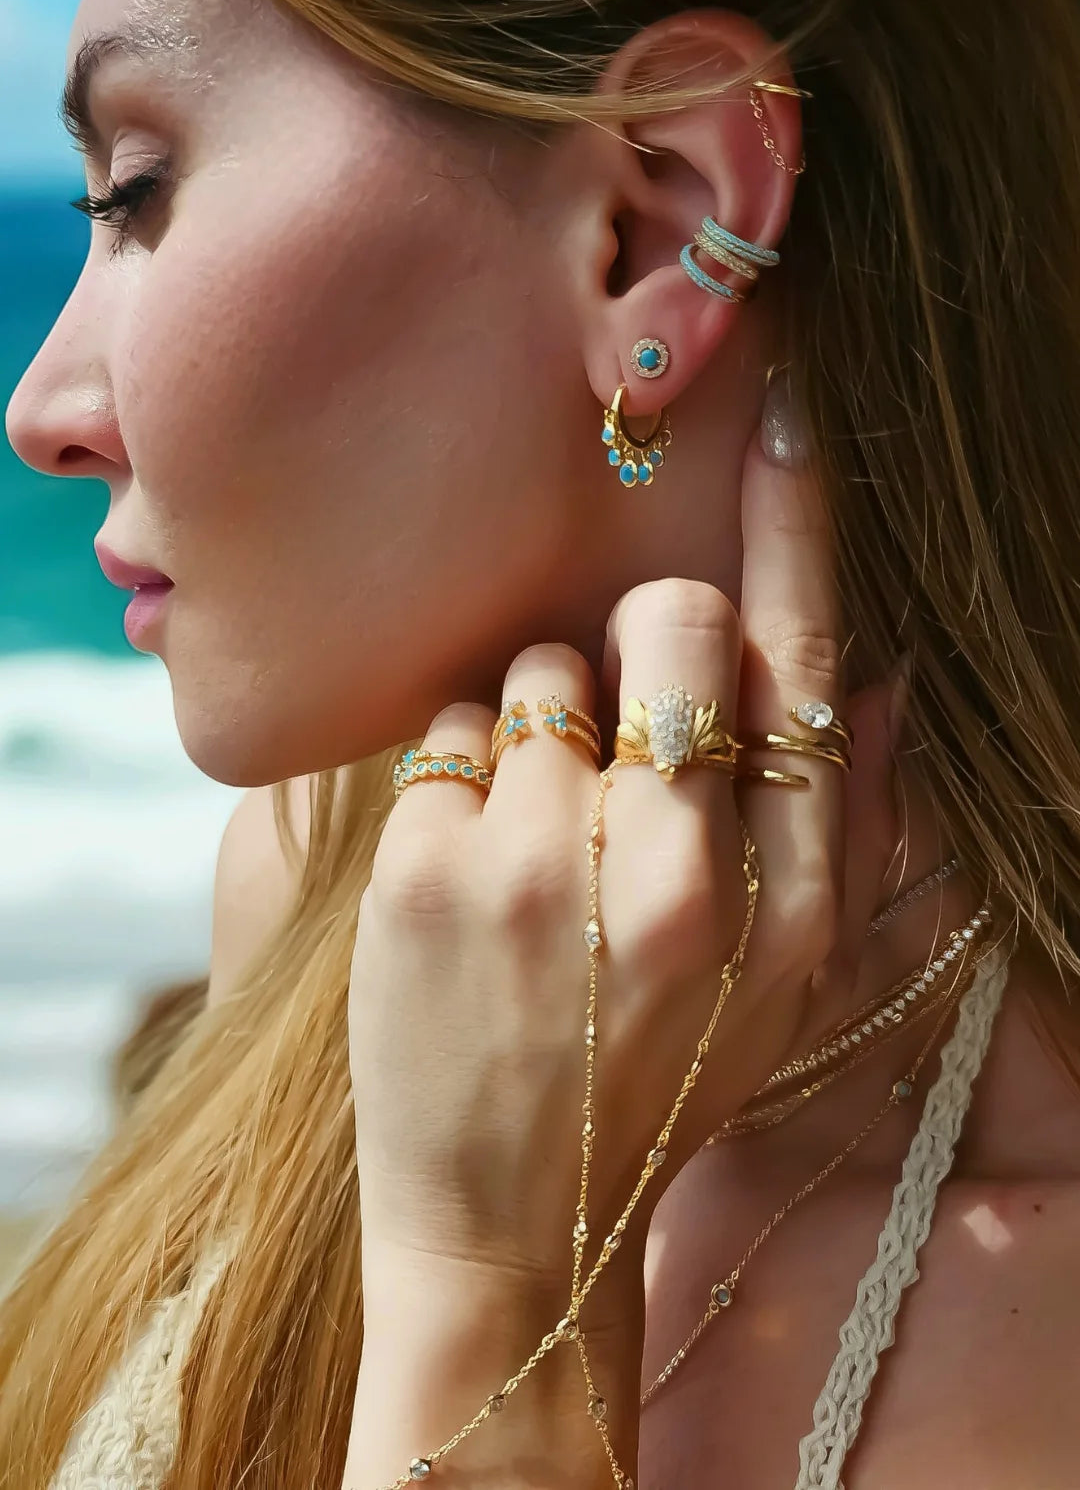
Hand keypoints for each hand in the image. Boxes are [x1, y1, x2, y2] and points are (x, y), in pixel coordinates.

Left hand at [344, 432, 897, 1486]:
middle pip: (664, 626)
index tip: (790, 417)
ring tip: (530, 851)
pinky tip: (465, 878)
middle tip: (611, 748)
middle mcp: (673, 874)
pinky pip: (446, 728)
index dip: (798, 530)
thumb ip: (838, 826)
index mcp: (782, 901)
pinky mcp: (421, 876)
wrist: (511, 1225)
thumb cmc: (657, 1087)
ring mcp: (538, 869)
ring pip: (537, 669)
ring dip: (534, 736)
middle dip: (636, 655)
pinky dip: (455, 781)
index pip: (800, 667)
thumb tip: (876, 672)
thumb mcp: (789, 986)